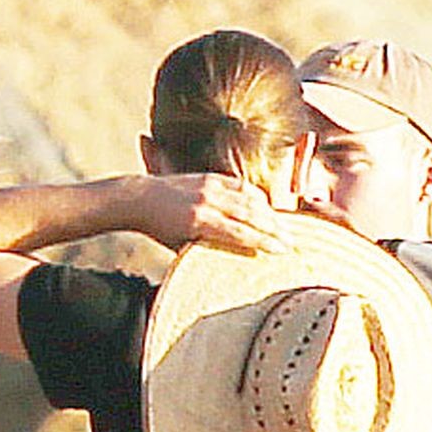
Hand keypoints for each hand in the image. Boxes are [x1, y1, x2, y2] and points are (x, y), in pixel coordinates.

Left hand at [138, 175, 286, 255]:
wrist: (140, 198)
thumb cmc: (158, 228)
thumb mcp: (180, 244)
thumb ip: (206, 246)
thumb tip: (233, 254)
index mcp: (200, 221)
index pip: (240, 233)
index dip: (263, 242)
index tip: (281, 250)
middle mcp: (208, 201)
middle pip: (251, 215)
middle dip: (274, 229)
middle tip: (291, 241)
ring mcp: (211, 186)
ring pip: (251, 199)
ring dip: (270, 214)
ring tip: (283, 228)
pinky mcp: (212, 177)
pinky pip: (242, 187)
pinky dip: (257, 198)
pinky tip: (267, 208)